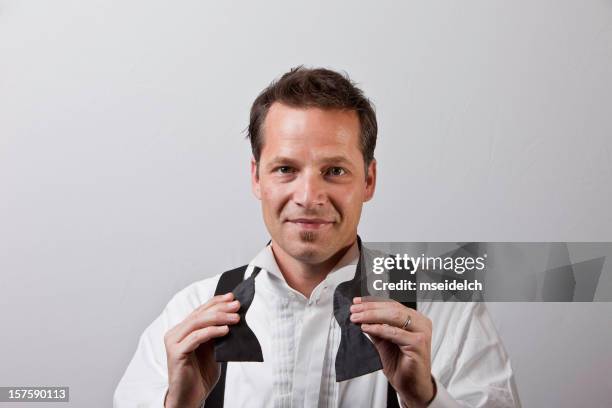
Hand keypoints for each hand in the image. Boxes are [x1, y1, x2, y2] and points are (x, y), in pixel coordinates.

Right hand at [163, 292, 240, 407]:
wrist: (191, 397)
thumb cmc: (201, 374)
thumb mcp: (212, 349)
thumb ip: (217, 334)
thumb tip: (233, 317)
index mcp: (183, 330)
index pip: (200, 310)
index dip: (216, 302)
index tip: (232, 297)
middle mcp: (175, 333)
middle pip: (199, 313)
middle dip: (220, 308)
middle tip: (236, 306)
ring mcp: (174, 342)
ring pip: (197, 322)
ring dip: (218, 318)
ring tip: (235, 318)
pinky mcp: (175, 353)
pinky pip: (195, 337)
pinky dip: (211, 331)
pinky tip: (225, 330)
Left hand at [350, 297, 434, 407]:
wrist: (412, 387)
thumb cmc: (401, 365)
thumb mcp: (384, 342)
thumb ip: (376, 327)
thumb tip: (360, 315)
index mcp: (415, 319)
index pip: (392, 304)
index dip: (373, 301)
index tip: (357, 302)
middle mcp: (420, 323)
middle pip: (392, 308)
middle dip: (370, 307)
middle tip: (354, 309)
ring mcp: (421, 332)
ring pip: (394, 316)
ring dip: (371, 316)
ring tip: (357, 318)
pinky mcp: (418, 344)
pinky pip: (394, 332)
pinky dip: (378, 328)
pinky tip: (366, 328)